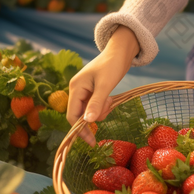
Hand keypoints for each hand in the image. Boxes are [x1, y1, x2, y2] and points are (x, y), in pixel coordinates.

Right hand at [66, 26, 139, 145]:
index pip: (72, 115)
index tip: (92, 142)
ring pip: (88, 110)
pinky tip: (109, 98)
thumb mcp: (105, 86)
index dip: (80, 130)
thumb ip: (96, 104)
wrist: (120, 51)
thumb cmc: (112, 65)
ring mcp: (84, 89)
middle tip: (109, 107)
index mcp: (76, 87)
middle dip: (94, 116)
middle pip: (80, 114)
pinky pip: (93, 105)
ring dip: (100, 110)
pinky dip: (101, 106)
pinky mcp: (91, 90)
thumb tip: (88, 121)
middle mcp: (76, 89)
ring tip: (110, 100)